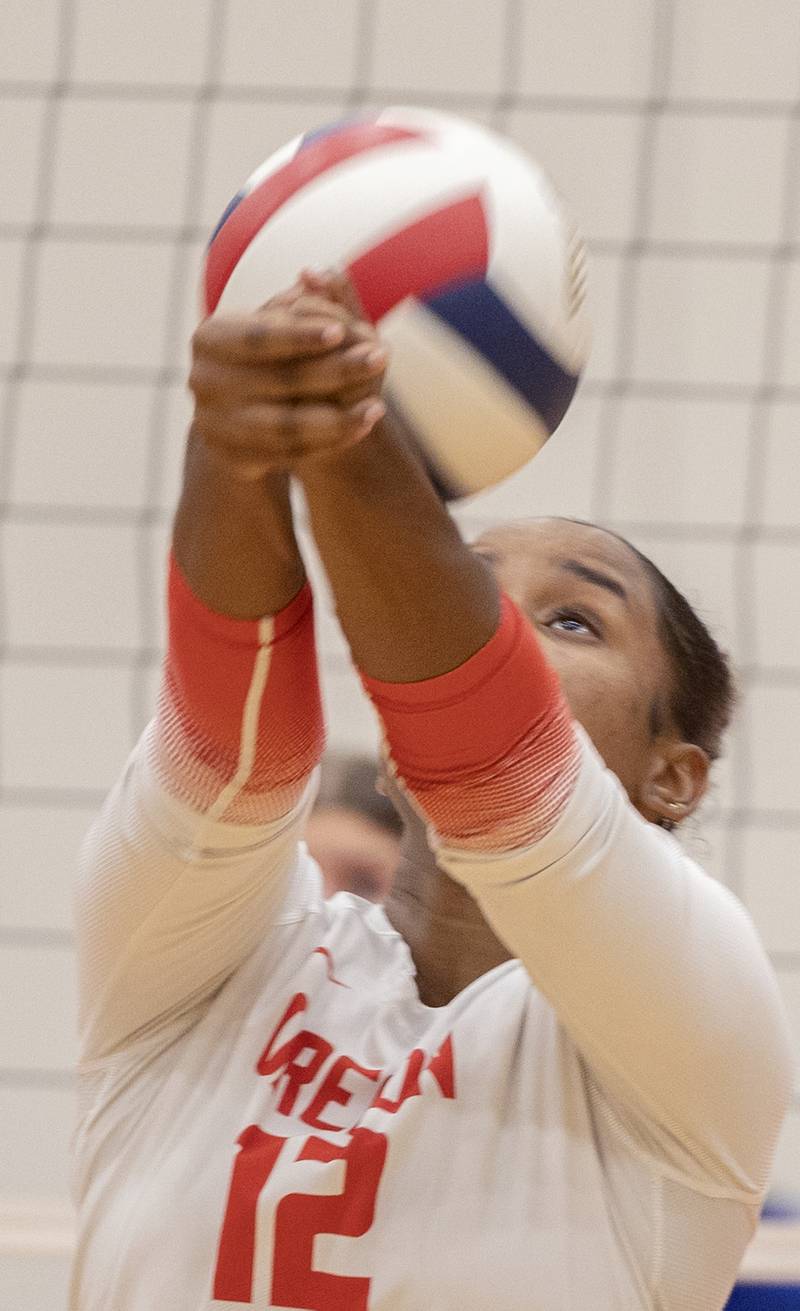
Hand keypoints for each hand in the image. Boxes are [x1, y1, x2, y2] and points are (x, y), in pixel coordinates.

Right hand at [189, 285, 387, 481]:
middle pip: (279, 380)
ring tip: (379, 406)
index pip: (258, 336)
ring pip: (287, 426)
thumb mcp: (276, 326)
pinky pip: (290, 454)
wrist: (236, 419)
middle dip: (336, 370)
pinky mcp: (234, 457)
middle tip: (381, 356)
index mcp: (209, 338)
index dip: (300, 335)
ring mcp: (215, 425)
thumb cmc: (263, 357)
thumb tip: (323, 275)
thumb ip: (299, 305)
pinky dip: (330, 442)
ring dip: (338, 418)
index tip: (342, 330)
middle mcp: (203, 381)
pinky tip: (361, 427)